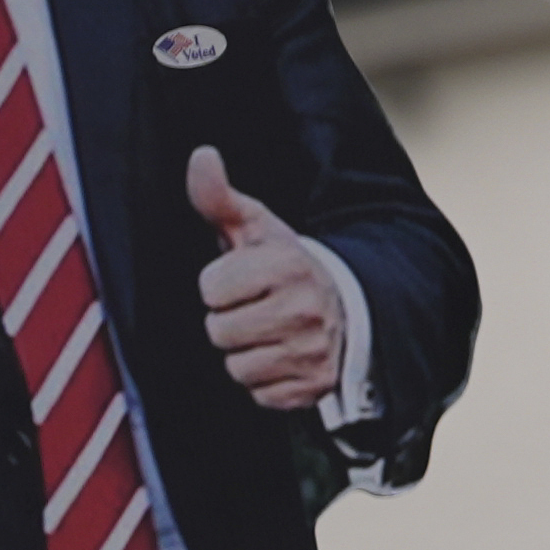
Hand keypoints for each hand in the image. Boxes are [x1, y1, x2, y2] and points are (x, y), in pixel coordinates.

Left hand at [192, 145, 349, 413]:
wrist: (349, 310)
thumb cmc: (287, 268)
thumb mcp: (258, 229)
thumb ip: (220, 197)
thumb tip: (200, 156)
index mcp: (286, 266)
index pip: (210, 289)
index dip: (220, 285)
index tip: (246, 280)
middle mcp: (304, 310)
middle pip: (219, 331)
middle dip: (231, 320)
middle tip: (258, 308)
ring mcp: (311, 352)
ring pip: (237, 366)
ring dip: (247, 353)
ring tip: (270, 333)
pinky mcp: (313, 387)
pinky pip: (260, 394)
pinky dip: (267, 380)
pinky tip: (284, 357)